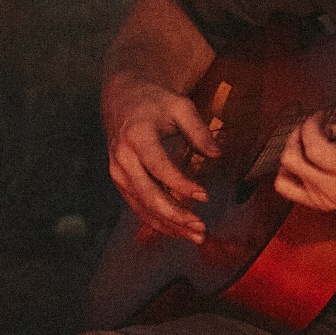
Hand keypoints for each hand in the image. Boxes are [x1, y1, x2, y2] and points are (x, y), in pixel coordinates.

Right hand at [104, 73, 220, 242]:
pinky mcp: (120, 182)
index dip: (181, 185)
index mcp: (136, 136)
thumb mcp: (180, 106)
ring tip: (195, 236)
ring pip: (142, 207)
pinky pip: (138, 207)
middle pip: (147, 194)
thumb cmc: (154, 101)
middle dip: (175, 215)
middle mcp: (122, 158)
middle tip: (201, 228)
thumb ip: (198, 130)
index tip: (205, 196)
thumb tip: (217, 154)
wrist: (121, 98)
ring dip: (169, 225)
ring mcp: (118, 173)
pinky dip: (158, 222)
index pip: (159, 167)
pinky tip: (178, 230)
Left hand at [272, 114, 335, 215]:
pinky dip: (287, 169)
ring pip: (284, 173)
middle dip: (300, 135)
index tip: (322, 116)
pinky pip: (284, 186)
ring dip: (294, 150)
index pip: (316, 150)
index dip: (312, 126)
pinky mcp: (317, 204)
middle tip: (316, 126)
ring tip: (311, 141)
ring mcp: (325, 201)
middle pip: (293, 159)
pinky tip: (304, 158)